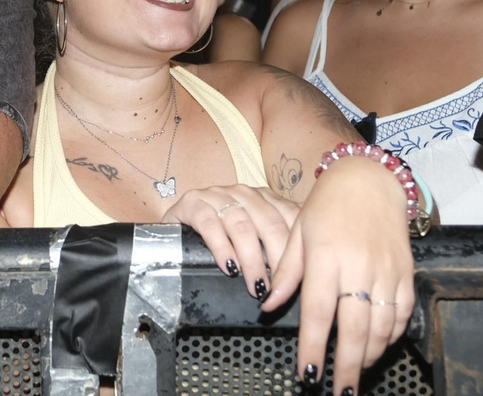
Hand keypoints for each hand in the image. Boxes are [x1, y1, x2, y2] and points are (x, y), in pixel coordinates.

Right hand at [163, 185, 298, 299]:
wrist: (172, 230)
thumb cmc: (219, 238)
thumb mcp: (252, 237)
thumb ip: (278, 241)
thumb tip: (310, 267)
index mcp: (263, 197)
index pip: (290, 217)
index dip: (298, 248)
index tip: (304, 279)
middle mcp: (242, 192)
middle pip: (269, 222)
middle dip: (278, 259)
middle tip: (281, 289)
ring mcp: (215, 195)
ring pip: (241, 225)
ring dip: (252, 260)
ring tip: (257, 287)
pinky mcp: (191, 203)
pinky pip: (210, 224)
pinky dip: (222, 247)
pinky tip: (229, 268)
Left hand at [262, 159, 414, 395]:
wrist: (369, 180)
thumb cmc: (327, 206)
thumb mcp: (298, 232)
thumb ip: (286, 272)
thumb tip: (268, 306)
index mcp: (326, 256)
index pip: (317, 311)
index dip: (312, 346)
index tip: (308, 372)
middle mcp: (358, 266)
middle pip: (354, 328)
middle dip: (346, 366)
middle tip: (340, 391)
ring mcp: (386, 271)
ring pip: (381, 326)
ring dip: (368, 355)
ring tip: (354, 372)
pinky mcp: (406, 272)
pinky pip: (402, 313)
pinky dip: (392, 335)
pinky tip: (378, 346)